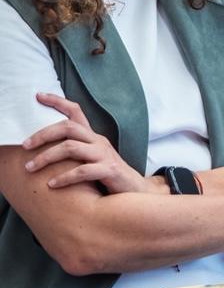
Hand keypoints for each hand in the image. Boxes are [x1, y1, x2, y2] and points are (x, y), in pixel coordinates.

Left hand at [22, 93, 156, 193]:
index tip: (38, 96)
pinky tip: (51, 184)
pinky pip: (82, 171)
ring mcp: (105, 155)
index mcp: (93, 137)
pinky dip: (64, 178)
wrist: (135, 192)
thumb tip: (45, 149)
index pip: (76, 112)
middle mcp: (99, 141)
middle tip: (25, 145)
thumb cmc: (108, 177)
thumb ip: (76, 151)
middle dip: (43, 134)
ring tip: (30, 167)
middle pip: (68, 127)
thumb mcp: (92, 159)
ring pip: (71, 147)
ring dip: (46, 157)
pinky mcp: (110, 170)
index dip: (57, 102)